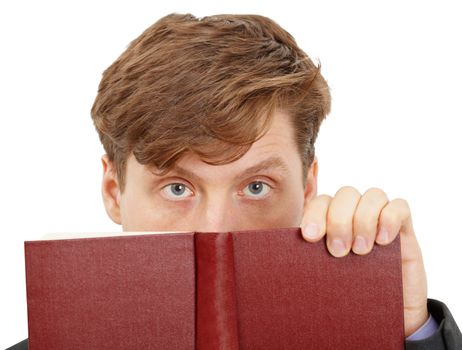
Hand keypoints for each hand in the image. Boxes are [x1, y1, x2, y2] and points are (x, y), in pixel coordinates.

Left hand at [300, 186, 428, 336]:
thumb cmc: (353, 295)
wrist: (390, 316)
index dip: (315, 215)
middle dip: (339, 220)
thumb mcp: (328, 277)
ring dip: (364, 220)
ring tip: (361, 251)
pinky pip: (400, 206)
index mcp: (332, 223)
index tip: (310, 237)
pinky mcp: (405, 229)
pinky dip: (390, 219)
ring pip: (372, 195)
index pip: (321, 202)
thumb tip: (283, 261)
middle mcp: (356, 216)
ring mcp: (381, 219)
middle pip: (345, 194)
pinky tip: (384, 242)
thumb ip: (313, 262)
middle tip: (338, 251)